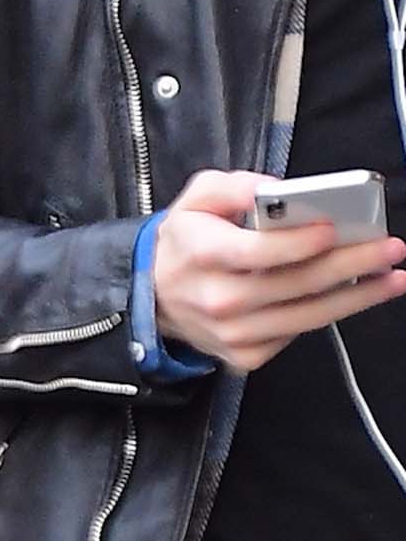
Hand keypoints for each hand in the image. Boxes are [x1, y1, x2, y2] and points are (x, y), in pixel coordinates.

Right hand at [151, 171, 405, 374]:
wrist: (157, 297)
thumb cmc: (188, 243)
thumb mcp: (197, 198)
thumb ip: (234, 186)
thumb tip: (272, 189)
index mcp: (203, 255)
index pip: (257, 252)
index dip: (299, 242)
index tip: (334, 229)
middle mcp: (217, 299)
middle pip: (294, 284)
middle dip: (350, 265)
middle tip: (388, 249)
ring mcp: (231, 333)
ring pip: (305, 317)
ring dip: (356, 298)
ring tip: (390, 279)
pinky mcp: (244, 354)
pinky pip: (296, 334)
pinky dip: (326, 315)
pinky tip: (351, 297)